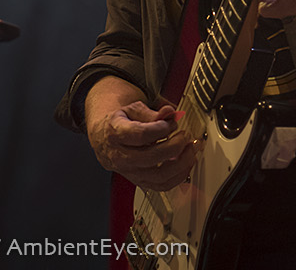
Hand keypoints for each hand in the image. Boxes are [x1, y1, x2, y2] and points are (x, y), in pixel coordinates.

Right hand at [84, 76, 200, 191]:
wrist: (105, 138)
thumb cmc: (120, 122)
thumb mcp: (132, 109)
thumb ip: (153, 112)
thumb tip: (170, 112)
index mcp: (116, 134)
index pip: (141, 135)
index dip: (161, 128)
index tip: (171, 122)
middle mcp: (120, 157)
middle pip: (151, 157)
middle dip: (175, 146)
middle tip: (185, 135)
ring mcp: (129, 172)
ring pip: (158, 176)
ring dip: (181, 163)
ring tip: (191, 149)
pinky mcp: (139, 181)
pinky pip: (161, 186)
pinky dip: (179, 176)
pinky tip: (186, 163)